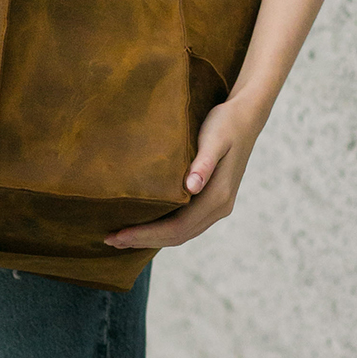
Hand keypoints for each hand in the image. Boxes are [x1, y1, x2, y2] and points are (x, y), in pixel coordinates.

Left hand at [104, 94, 268, 249]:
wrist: (245, 117)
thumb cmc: (225, 123)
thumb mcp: (214, 138)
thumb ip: (204, 163)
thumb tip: (191, 188)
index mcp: (218, 196)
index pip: (177, 227)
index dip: (147, 234)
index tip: (119, 234)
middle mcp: (219, 207)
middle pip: (178, 235)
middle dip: (144, 240)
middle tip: (110, 239)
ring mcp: (217, 206)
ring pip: (182, 233)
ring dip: (153, 238)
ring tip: (122, 236)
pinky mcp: (212, 200)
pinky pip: (185, 223)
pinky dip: (163, 229)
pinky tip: (145, 223)